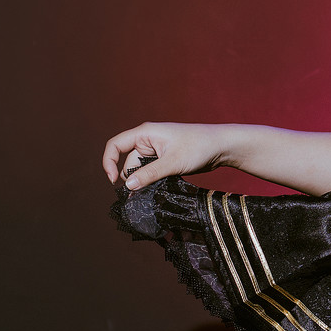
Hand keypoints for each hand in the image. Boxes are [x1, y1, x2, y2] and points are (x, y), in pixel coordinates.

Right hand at [102, 122, 229, 189]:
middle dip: (131, 178)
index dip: (109, 162)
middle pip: (128, 162)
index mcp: (145, 133)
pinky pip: (151, 172)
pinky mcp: (165, 160)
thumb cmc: (199, 147)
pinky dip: (151, 181)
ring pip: (140, 169)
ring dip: (142, 182)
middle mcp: (148, 140)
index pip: (115, 145)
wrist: (222, 146)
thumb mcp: (172, 162)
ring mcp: (157, 151)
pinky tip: (157, 191)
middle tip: (137, 197)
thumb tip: (128, 186)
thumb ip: (149, 174)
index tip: (113, 181)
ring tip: (149, 195)